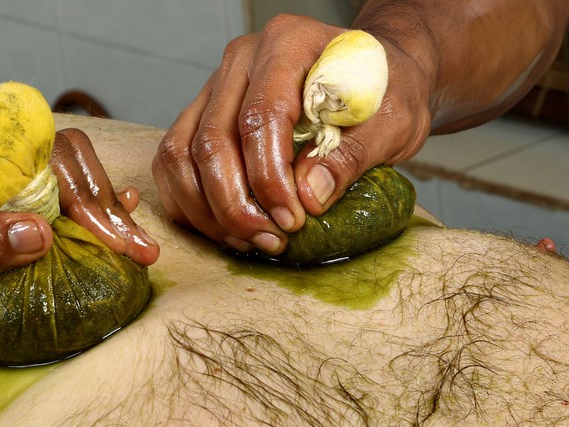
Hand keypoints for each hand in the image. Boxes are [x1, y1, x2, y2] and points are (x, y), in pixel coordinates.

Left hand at [0, 128, 160, 392]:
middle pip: (52, 168)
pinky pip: (16, 214)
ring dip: (89, 212)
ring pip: (40, 188)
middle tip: (137, 251)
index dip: (89, 196)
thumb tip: (41, 229)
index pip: (42, 162)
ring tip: (130, 241)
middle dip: (102, 204)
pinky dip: (59, 223)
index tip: (115, 241)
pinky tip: (83, 235)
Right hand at [151, 14, 432, 254]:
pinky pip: (174, 163)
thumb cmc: (385, 93)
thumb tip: (309, 196)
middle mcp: (242, 61)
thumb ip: (353, 154)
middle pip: (213, 140)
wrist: (375, 78)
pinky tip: (226, 230)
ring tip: (250, 240)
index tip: (293, 219)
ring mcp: (216, 87)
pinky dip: (190, 203)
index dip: (270, 178)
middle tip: (271, 240)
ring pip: (181, 154)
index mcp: (288, 45)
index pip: (260, 117)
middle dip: (235, 204)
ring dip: (208, 210)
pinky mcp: (202, 115)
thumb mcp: (394, 121)